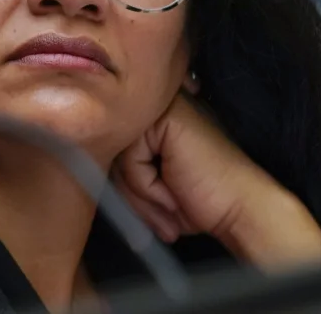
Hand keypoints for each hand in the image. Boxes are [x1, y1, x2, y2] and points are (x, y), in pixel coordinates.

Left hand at [112, 94, 320, 268]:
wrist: (239, 210)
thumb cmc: (197, 201)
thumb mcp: (145, 185)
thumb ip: (117, 170)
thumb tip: (82, 169)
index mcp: (147, 119)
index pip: (106, 149)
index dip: (124, 188)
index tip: (155, 210)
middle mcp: (151, 107)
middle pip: (106, 152)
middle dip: (129, 193)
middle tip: (163, 214)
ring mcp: (158, 107)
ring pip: (114, 157)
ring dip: (138, 193)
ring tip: (170, 203)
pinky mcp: (166, 116)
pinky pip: (129, 157)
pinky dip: (147, 184)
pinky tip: (175, 188)